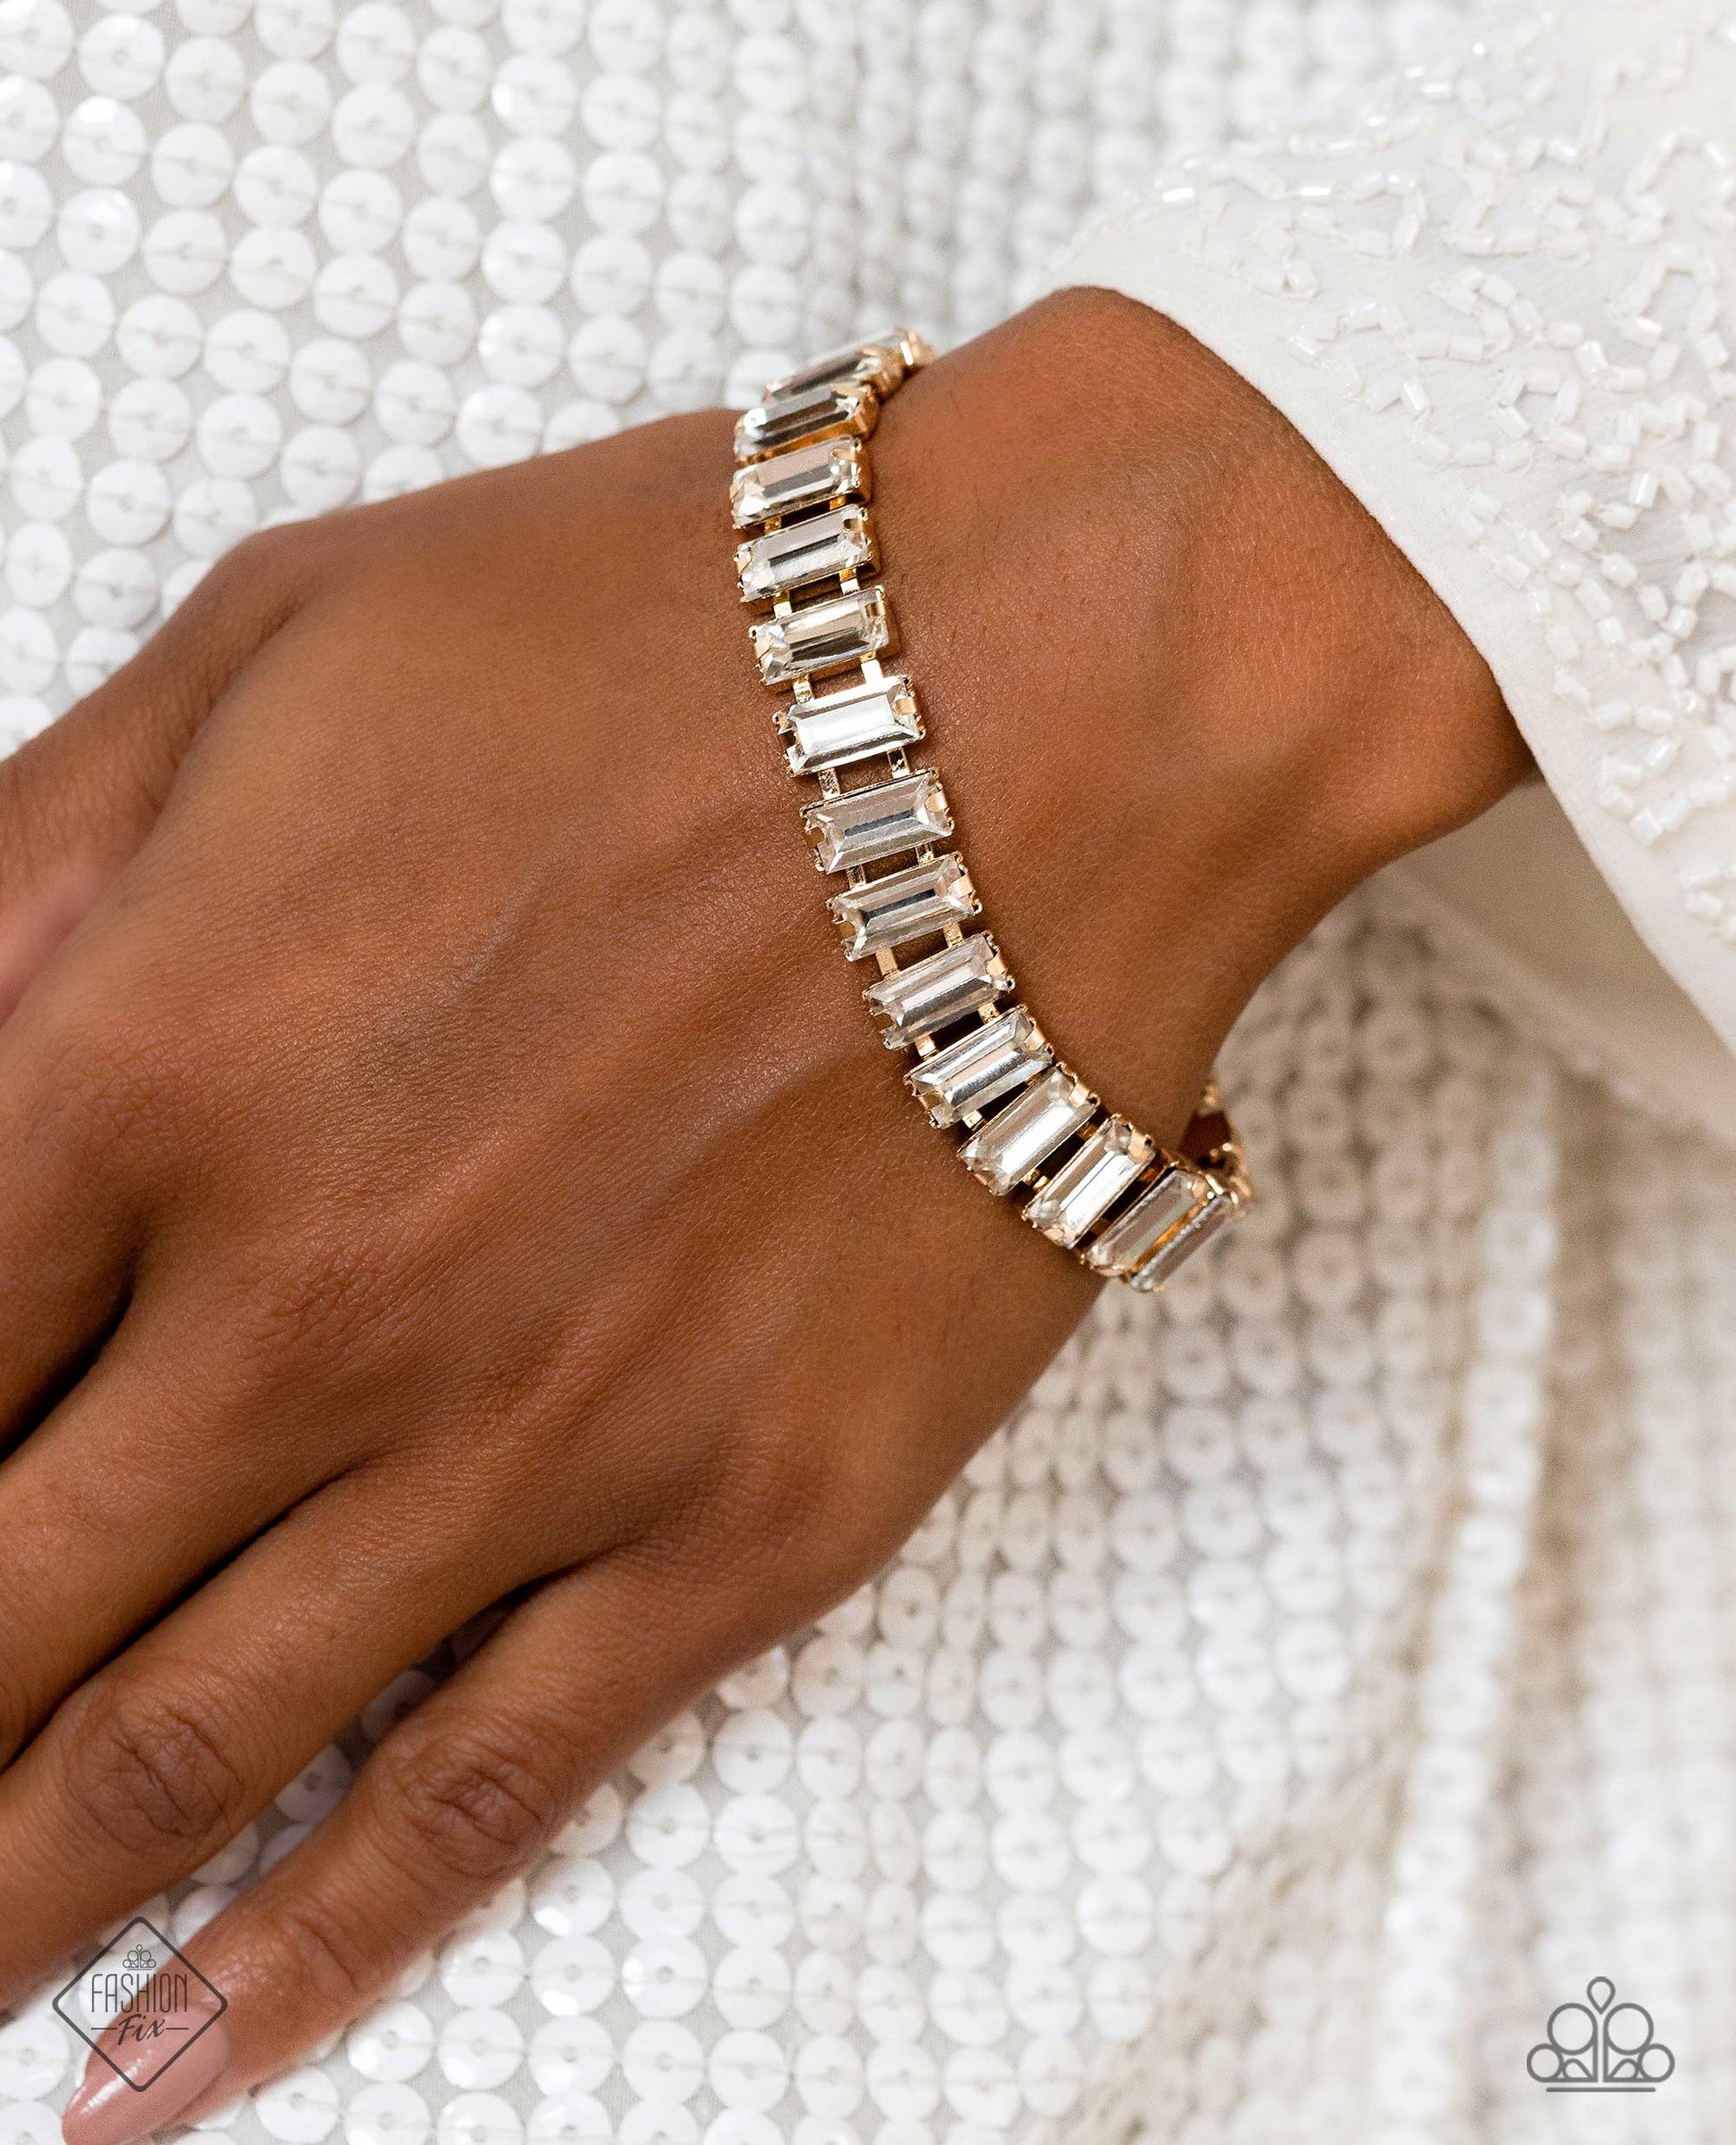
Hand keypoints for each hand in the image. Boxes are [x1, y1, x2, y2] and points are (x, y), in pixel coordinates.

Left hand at [0, 290, 1524, 2136]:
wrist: (1056, 689)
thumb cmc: (665, 627)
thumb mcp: (267, 642)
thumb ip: (21, 860)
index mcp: (139, 1056)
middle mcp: (301, 1298)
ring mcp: (525, 1439)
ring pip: (171, 1763)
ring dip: (0, 1903)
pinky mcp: (734, 1525)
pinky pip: (471, 1799)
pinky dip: (292, 1972)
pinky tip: (160, 2075)